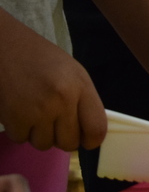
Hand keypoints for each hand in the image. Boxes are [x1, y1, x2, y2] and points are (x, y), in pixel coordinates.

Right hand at [0, 11, 106, 151]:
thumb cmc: (41, 59)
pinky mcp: (15, 118)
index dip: (91, 139)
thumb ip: (82, 101)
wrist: (5, 47)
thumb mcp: (72, 72)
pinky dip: (19, 129)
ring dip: (38, 133)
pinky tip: (19, 109)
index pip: (97, 128)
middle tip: (52, 119)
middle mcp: (62, 99)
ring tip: (34, 109)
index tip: (84, 138)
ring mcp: (38, 110)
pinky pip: (21, 139)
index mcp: (80, 85)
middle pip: (69, 143)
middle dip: (61, 136)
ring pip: (44, 145)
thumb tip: (88, 134)